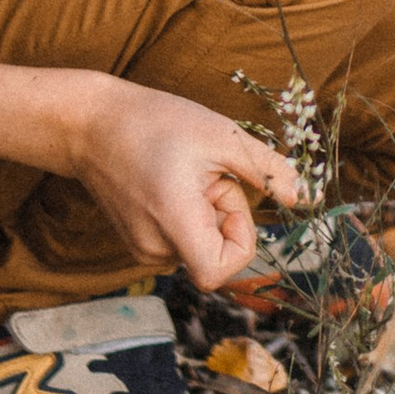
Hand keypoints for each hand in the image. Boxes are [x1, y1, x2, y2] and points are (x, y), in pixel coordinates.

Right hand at [52, 77, 302, 288]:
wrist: (89, 123)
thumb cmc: (154, 122)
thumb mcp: (221, 135)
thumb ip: (266, 170)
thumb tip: (305, 198)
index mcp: (172, 222)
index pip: (218, 271)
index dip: (240, 241)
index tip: (232, 196)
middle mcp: (153, 247)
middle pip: (215, 253)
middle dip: (225, 212)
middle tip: (207, 170)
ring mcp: (142, 249)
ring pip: (200, 245)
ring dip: (207, 211)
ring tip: (185, 172)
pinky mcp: (137, 243)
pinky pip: (181, 241)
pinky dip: (188, 215)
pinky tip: (170, 181)